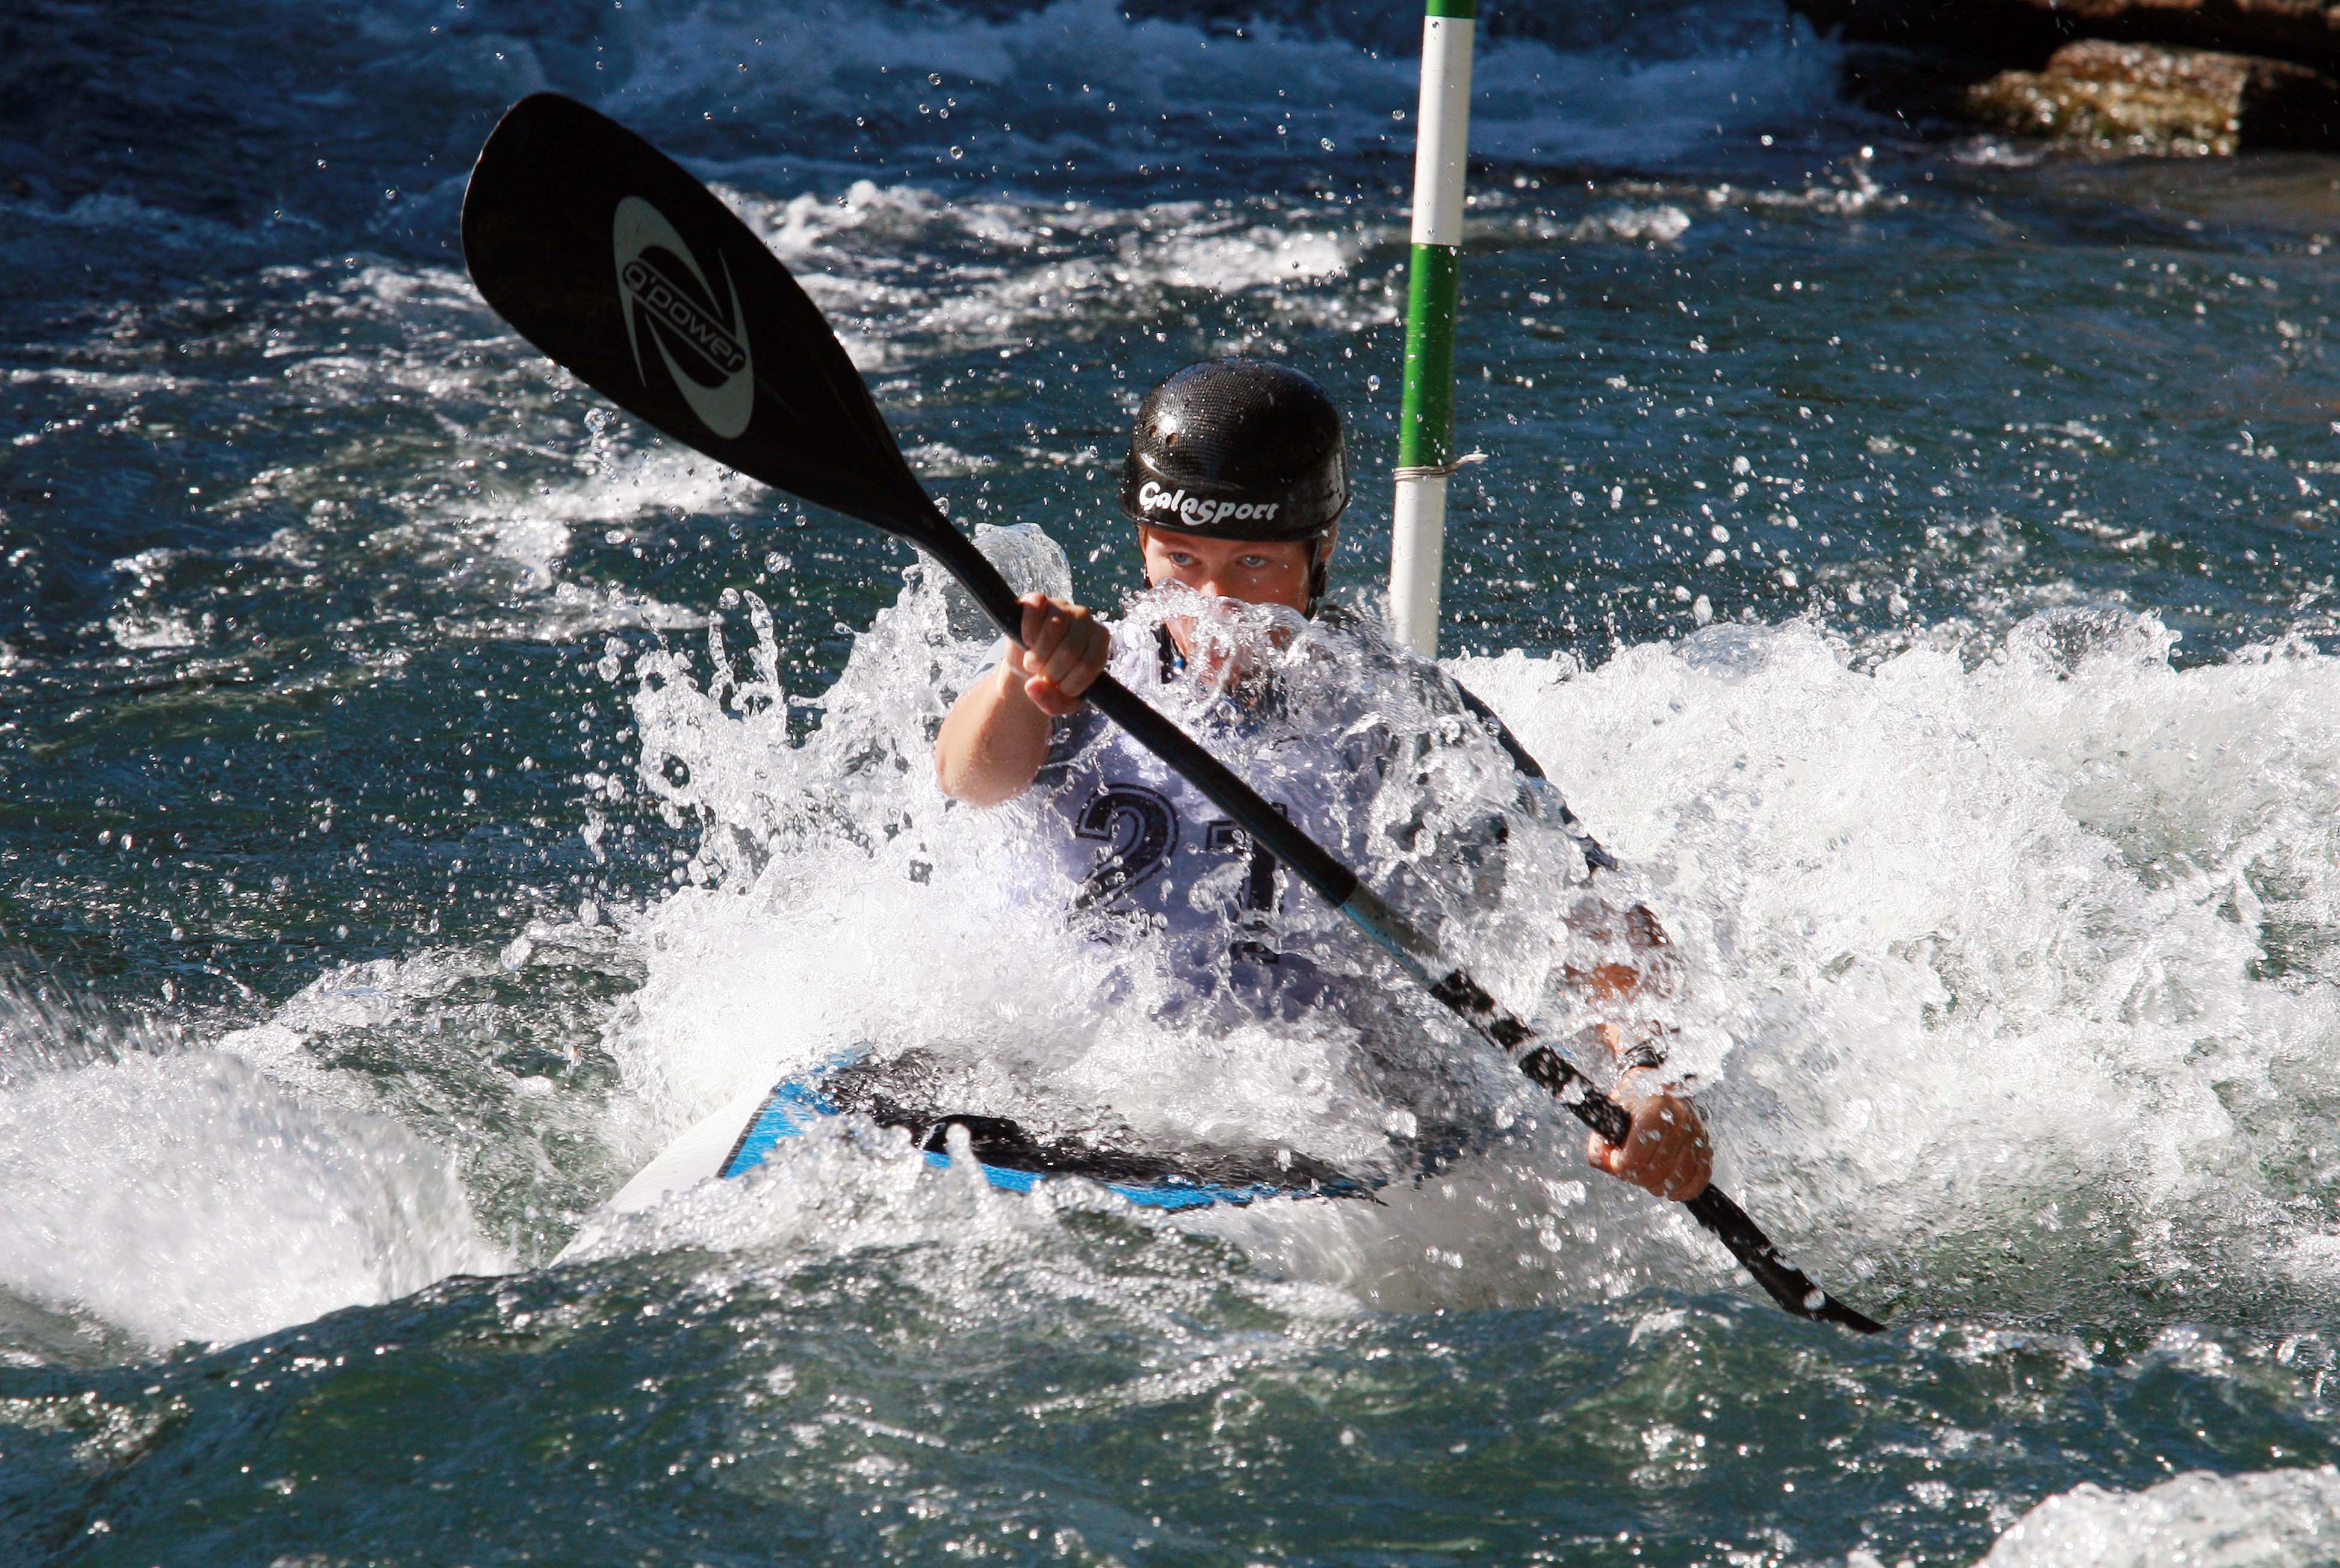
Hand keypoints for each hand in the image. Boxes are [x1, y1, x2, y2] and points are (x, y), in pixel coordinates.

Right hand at [1005, 592, 1109, 716]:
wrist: (1028, 666)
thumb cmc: (1052, 682)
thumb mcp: (1059, 702)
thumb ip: (1052, 702)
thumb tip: (1032, 686)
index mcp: (1100, 640)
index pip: (1089, 665)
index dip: (1070, 684)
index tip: (1060, 689)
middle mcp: (1085, 618)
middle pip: (1070, 650)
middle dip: (1051, 672)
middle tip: (1043, 675)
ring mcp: (1062, 606)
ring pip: (1054, 627)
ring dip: (1038, 655)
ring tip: (1034, 663)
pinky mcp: (1038, 600)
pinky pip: (1034, 609)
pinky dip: (1027, 630)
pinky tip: (1027, 641)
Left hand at [1587, 1071, 1711, 1200]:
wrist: (1659, 1082)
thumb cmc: (1632, 1101)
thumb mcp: (1611, 1114)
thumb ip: (1602, 1144)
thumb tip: (1609, 1166)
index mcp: (1654, 1108)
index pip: (1637, 1155)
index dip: (1623, 1166)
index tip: (1617, 1163)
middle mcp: (1681, 1118)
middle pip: (1658, 1169)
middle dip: (1639, 1177)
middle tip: (1631, 1173)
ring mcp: (1697, 1131)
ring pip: (1679, 1175)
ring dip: (1659, 1186)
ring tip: (1647, 1180)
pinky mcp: (1705, 1143)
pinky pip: (1701, 1175)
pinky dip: (1686, 1189)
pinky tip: (1672, 1192)